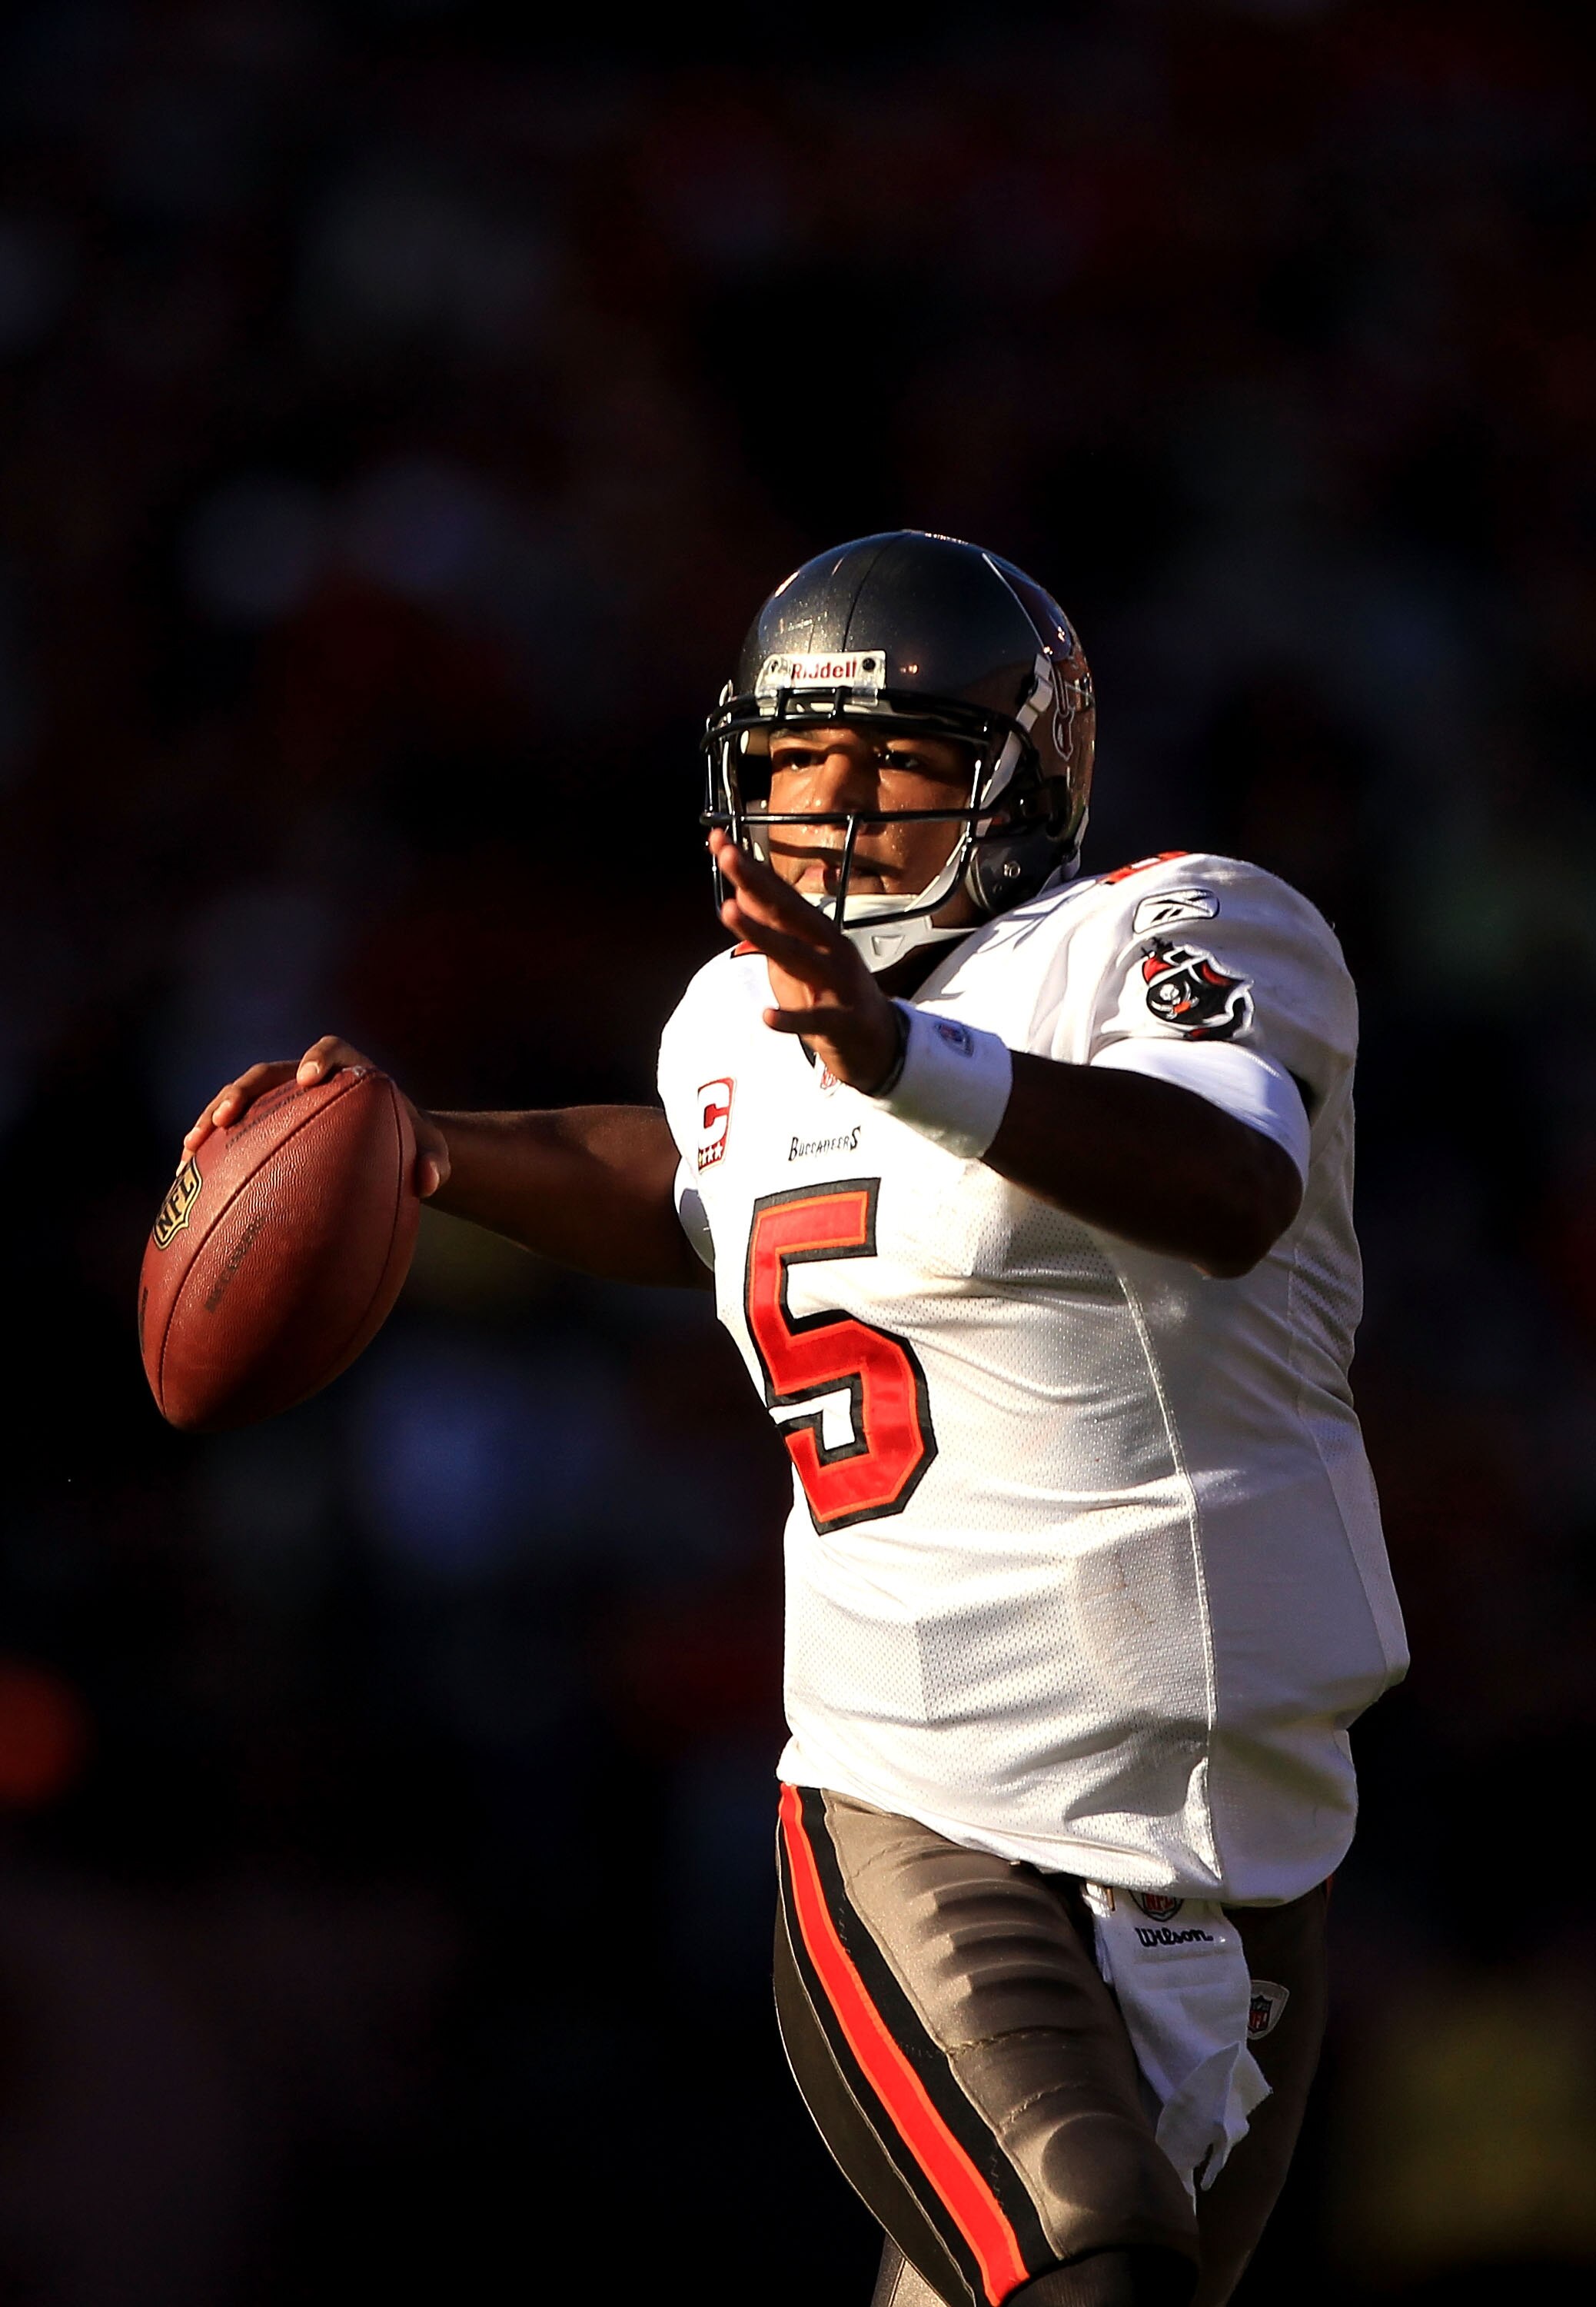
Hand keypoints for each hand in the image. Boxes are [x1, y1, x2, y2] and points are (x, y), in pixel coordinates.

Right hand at [181, 1035, 451, 1197]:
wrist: (384, 1147)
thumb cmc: (408, 1143)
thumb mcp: (430, 1152)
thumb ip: (436, 1161)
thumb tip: (431, 1182)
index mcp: (348, 1069)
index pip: (332, 1049)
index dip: (318, 1058)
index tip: (308, 1078)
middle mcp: (305, 1077)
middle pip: (267, 1073)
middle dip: (244, 1091)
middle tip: (230, 1116)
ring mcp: (278, 1100)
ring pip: (238, 1101)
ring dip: (213, 1119)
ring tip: (191, 1148)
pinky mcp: (260, 1124)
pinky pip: (229, 1132)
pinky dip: (208, 1148)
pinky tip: (184, 1175)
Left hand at [709, 829, 901, 1091]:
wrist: (879, 1042)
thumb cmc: (833, 994)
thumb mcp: (799, 957)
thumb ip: (773, 928)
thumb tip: (740, 893)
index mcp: (817, 931)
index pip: (779, 894)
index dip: (750, 868)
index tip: (718, 839)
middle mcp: (829, 948)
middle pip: (787, 912)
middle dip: (756, 882)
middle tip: (727, 855)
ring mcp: (838, 983)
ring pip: (796, 955)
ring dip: (761, 933)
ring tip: (728, 910)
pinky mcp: (841, 1022)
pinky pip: (814, 1020)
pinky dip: (791, 1018)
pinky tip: (766, 1015)